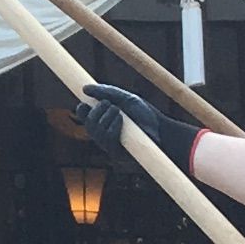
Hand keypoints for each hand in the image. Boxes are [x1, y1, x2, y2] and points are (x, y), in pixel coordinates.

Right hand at [75, 80, 201, 173]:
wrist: (163, 130)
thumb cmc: (146, 115)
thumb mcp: (126, 99)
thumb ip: (106, 92)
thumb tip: (84, 89)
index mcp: (104, 121)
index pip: (85, 117)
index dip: (81, 110)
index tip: (85, 102)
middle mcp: (104, 135)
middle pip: (88, 124)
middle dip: (95, 111)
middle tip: (109, 104)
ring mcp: (110, 146)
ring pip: (95, 132)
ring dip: (104, 117)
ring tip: (118, 110)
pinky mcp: (117, 154)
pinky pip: (106, 140)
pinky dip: (111, 127)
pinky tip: (120, 119)